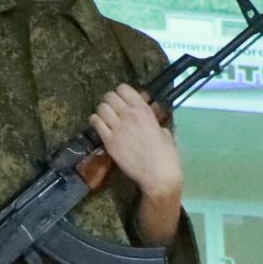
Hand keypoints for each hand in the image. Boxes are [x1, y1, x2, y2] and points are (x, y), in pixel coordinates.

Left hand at [91, 84, 182, 201]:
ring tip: (105, 118)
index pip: (124, 88)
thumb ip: (152, 121)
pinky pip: (95, 123)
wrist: (158, 175)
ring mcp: (117, 128)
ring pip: (101, 107)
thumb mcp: (163, 131)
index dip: (121, 93)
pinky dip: (95, 122)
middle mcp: (129, 115)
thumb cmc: (167, 155)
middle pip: (109, 96)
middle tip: (112, 110)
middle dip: (110, 101)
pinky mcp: (109, 141)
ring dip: (102, 111)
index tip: (123, 101)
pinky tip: (100, 127)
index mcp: (144, 110)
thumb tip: (147, 120)